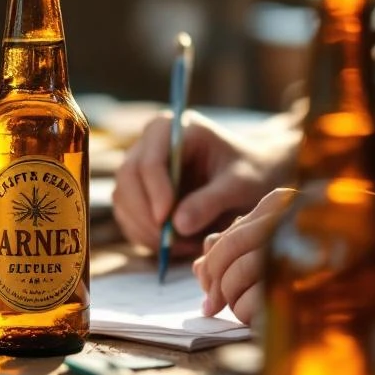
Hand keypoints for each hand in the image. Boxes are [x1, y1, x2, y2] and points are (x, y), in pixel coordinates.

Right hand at [113, 110, 298, 257]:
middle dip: (146, 216)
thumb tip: (178, 225)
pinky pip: (127, 216)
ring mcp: (138, 167)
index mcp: (172, 128)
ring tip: (184, 245)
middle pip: (128, 179)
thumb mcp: (240, 184)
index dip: (156, 193)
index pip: (150, 161)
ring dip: (146, 230)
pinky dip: (146, 236)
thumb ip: (211, 201)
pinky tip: (175, 245)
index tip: (168, 222)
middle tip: (172, 243)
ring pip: (123, 200)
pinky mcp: (136, 191)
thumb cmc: (251, 172)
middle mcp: (148, 143)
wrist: (252, 176)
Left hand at [193, 196, 374, 329]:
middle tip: (214, 310)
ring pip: (250, 282)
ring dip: (241, 307)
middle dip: (218, 289)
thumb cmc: (372, 249)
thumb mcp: (309, 236)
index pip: (229, 237)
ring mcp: (317, 245)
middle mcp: (298, 215)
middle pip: (232, 258)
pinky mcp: (334, 277)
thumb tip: (202, 259)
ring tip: (249, 317)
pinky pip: (278, 306)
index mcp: (289, 202)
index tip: (208, 294)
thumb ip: (259, 242)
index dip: (212, 269)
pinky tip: (277, 323)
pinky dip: (267, 320)